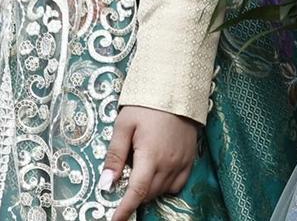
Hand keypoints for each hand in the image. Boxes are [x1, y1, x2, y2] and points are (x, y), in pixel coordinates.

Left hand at [101, 105, 199, 220]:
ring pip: (162, 190)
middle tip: (123, 182)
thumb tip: (106, 184)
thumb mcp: (124, 126)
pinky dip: (165, 186)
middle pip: (148, 193)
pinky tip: (157, 173)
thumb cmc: (147, 105)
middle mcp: (169, 163)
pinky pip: (177, 184)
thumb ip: (115, 156)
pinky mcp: (190, 158)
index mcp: (150, 156)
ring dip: (148, 190)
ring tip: (140, 171)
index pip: (136, 193)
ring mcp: (182, 162)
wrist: (178, 88)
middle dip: (133, 195)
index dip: (124, 211)